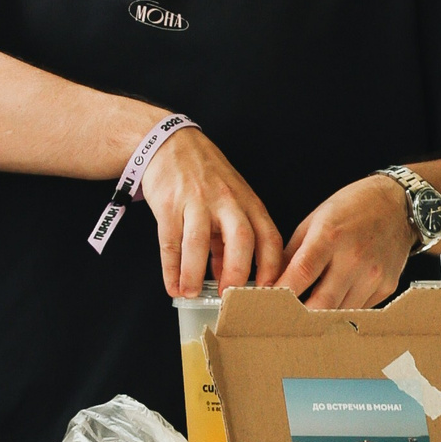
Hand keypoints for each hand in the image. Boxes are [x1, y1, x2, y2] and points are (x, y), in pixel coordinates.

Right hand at [140, 125, 283, 297]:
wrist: (170, 143)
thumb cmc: (205, 176)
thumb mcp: (229, 201)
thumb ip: (229, 238)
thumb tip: (225, 276)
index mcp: (248, 203)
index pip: (269, 238)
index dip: (272, 267)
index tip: (268, 293)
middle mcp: (226, 202)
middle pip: (241, 239)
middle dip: (237, 272)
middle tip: (230, 298)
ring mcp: (196, 202)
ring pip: (199, 242)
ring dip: (195, 272)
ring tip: (191, 294)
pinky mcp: (168, 205)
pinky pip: (170, 240)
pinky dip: (171, 267)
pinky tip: (172, 285)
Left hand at [276, 175, 417, 307]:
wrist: (397, 205)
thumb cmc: (352, 208)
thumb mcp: (314, 220)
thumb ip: (293, 252)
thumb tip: (273, 279)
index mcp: (330, 237)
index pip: (302, 273)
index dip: (283, 292)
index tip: (269, 301)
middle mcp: (354, 258)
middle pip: (322, 302)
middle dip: (300, 315)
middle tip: (285, 315)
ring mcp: (374, 274)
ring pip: (341, 311)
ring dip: (322, 314)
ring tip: (307, 309)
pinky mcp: (388, 285)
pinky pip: (360, 308)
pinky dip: (343, 308)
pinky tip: (336, 297)